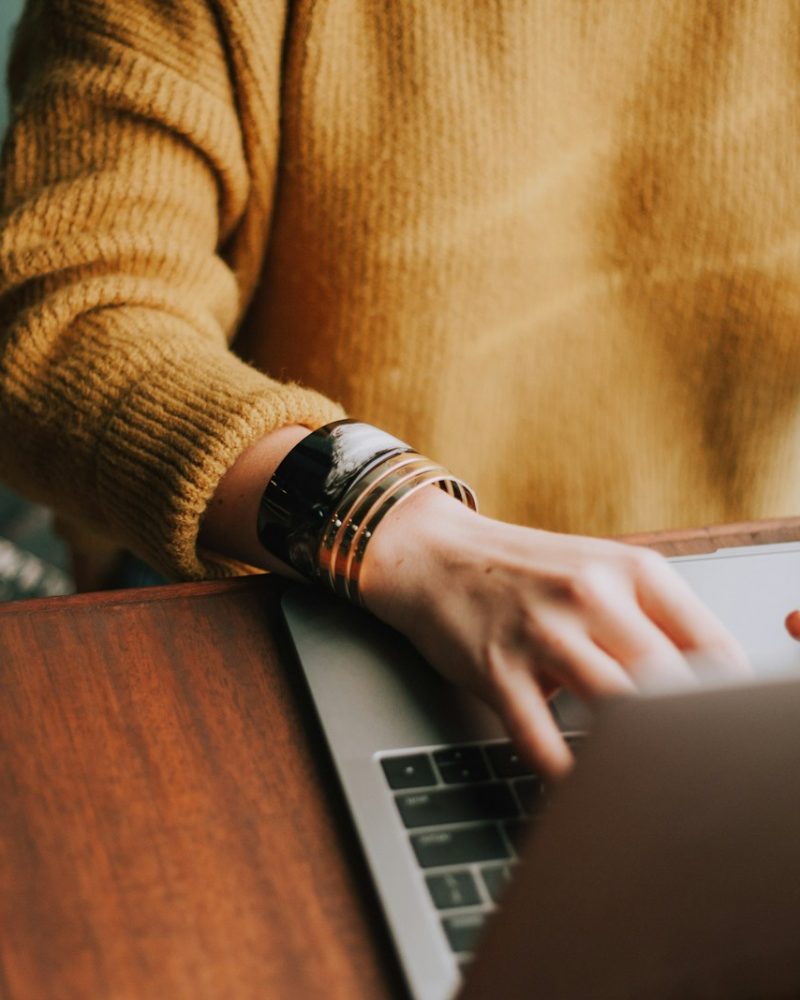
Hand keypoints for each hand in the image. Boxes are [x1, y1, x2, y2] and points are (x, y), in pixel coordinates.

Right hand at [360, 488, 751, 778]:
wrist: (435, 555)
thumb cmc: (525, 571)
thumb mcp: (599, 572)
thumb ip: (653, 619)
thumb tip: (709, 687)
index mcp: (630, 570)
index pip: (709, 643)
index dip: (727, 699)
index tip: (723, 732)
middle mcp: (590, 594)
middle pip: (667, 681)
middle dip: (682, 732)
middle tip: (686, 766)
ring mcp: (541, 631)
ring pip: (614, 710)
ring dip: (631, 754)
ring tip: (641, 782)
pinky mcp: (496, 668)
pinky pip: (541, 740)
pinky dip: (566, 775)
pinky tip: (578, 786)